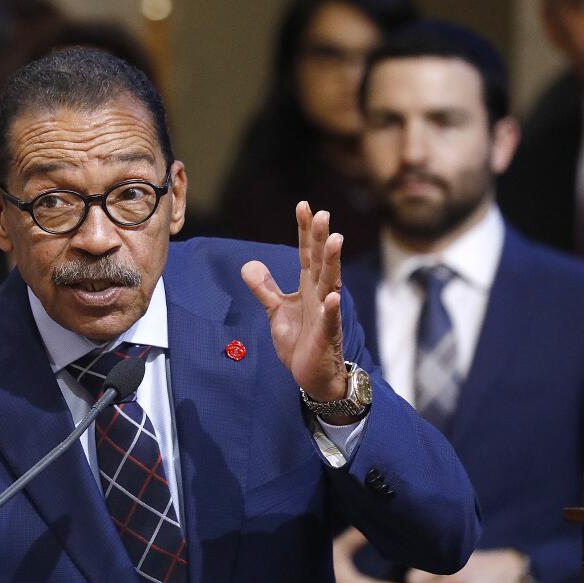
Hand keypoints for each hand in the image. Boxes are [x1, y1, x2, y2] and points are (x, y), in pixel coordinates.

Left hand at [241, 201, 348, 409]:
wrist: (312, 376)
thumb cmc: (300, 342)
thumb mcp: (276, 312)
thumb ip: (265, 289)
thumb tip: (248, 265)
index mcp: (307, 287)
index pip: (306, 253)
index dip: (305, 231)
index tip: (304, 205)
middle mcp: (319, 295)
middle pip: (320, 262)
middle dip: (321, 238)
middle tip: (323, 214)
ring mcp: (325, 314)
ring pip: (330, 283)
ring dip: (332, 263)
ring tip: (335, 240)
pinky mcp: (326, 336)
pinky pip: (329, 321)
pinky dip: (330, 309)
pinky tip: (332, 295)